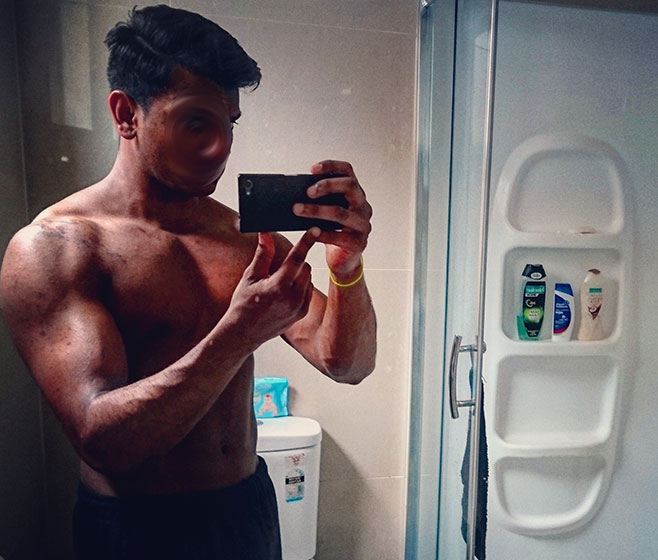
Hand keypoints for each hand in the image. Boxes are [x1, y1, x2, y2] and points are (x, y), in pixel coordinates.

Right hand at [226, 229, 317, 344]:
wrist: (243, 333)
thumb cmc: (243, 304)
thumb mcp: (250, 276)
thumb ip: (262, 254)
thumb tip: (265, 233)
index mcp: (277, 287)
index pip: (296, 259)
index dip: (306, 242)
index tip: (315, 230)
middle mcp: (291, 298)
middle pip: (305, 267)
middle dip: (296, 261)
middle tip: (281, 265)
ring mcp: (298, 308)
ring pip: (308, 278)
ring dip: (298, 274)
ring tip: (280, 281)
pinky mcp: (301, 313)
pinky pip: (308, 291)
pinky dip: (301, 286)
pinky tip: (285, 291)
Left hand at [293, 160, 371, 279]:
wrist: (344, 259)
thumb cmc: (334, 231)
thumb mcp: (328, 211)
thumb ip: (319, 200)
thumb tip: (293, 191)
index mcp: (356, 194)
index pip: (348, 171)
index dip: (331, 166)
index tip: (312, 169)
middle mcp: (363, 206)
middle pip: (349, 186)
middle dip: (327, 185)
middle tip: (307, 191)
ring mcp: (363, 225)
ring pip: (341, 213)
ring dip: (317, 210)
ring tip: (298, 209)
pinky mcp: (359, 243)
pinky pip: (339, 237)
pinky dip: (323, 233)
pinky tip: (310, 231)